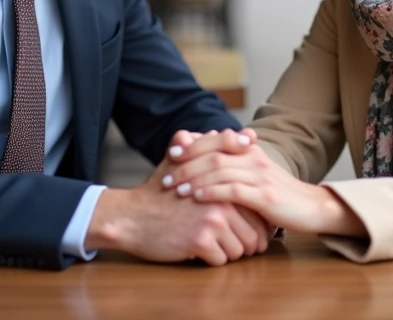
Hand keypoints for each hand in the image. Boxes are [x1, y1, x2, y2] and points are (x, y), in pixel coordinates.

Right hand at [84, 133, 270, 264]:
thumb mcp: (182, 160)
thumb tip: (238, 133)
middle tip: (238, 244)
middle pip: (255, 232)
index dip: (259, 222)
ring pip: (241, 249)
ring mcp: (211, 219)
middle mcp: (221, 196)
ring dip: (231, 253)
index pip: (257, 207)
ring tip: (217, 246)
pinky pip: (222, 260)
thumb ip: (209, 147)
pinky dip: (214, 260)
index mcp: (222, 179)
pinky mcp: (200, 241)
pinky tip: (201, 251)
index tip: (255, 227)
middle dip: (248, 242)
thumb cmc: (160, 191)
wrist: (132, 217)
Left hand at [164, 129, 364, 236]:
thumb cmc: (278, 194)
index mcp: (251, 150)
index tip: (171, 152)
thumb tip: (205, 159)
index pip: (217, 140)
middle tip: (166, 174)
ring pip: (219, 170)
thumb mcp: (255, 175)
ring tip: (175, 187)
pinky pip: (232, 190)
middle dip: (187, 164)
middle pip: (213, 154)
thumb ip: (233, 165)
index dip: (192, 145)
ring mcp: (260, 176)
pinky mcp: (264, 196)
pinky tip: (196, 197)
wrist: (312, 208)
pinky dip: (211, 192)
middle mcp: (254, 158)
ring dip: (194, 178)